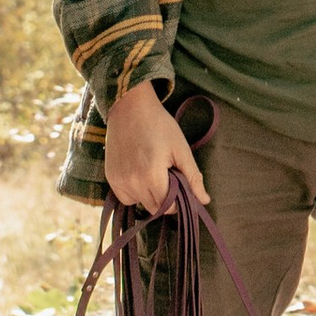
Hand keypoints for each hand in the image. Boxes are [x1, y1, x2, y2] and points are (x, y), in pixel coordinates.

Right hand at [102, 77, 206, 213]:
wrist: (129, 107)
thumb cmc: (159, 125)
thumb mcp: (180, 149)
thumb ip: (193, 177)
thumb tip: (205, 201)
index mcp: (152, 176)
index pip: (169, 207)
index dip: (179, 201)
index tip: (182, 186)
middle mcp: (133, 183)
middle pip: (155, 208)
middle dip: (166, 199)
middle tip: (170, 177)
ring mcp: (119, 181)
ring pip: (140, 204)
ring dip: (150, 196)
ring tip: (154, 173)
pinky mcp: (110, 178)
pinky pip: (126, 197)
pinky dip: (135, 192)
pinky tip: (140, 174)